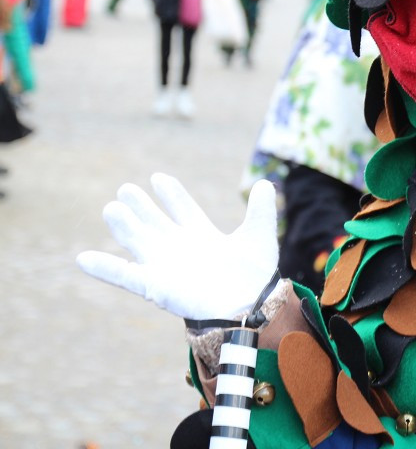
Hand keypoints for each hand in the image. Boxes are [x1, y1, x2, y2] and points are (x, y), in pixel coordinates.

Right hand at [77, 174, 279, 320]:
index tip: (158, 178)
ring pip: (138, 242)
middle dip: (142, 206)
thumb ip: (261, 208)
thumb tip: (265, 184)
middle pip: (155, 223)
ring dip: (124, 226)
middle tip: (125, 188)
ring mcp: (166, 266)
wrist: (250, 305)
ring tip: (111, 208)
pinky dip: (105, 268)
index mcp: (203, 236)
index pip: (183, 210)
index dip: (171, 194)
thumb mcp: (259, 234)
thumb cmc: (255, 275)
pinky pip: (125, 275)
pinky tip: (83, 259)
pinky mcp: (156, 285)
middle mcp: (181, 249)